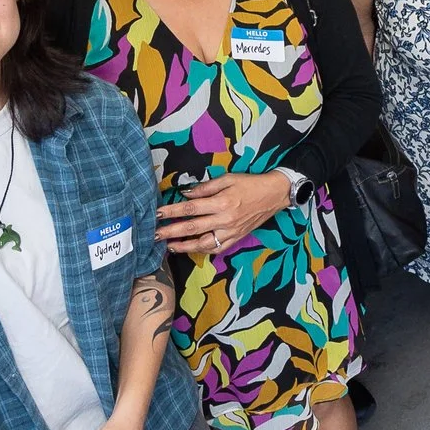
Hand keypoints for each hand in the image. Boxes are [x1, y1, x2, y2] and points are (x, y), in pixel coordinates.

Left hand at [157, 171, 296, 254]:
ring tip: (169, 246)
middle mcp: (225, 220)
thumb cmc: (250, 184)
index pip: (191, 209)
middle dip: (171, 231)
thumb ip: (205, 188)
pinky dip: (202, 250)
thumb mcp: (228, 179)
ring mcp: (231, 231)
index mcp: (222, 202)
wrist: (274, 194)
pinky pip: (217, 248)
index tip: (158, 214)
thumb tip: (185, 194)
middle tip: (155, 235)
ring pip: (203, 243)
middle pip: (192, 228)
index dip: (172, 211)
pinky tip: (191, 248)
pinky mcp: (236, 238)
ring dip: (184, 246)